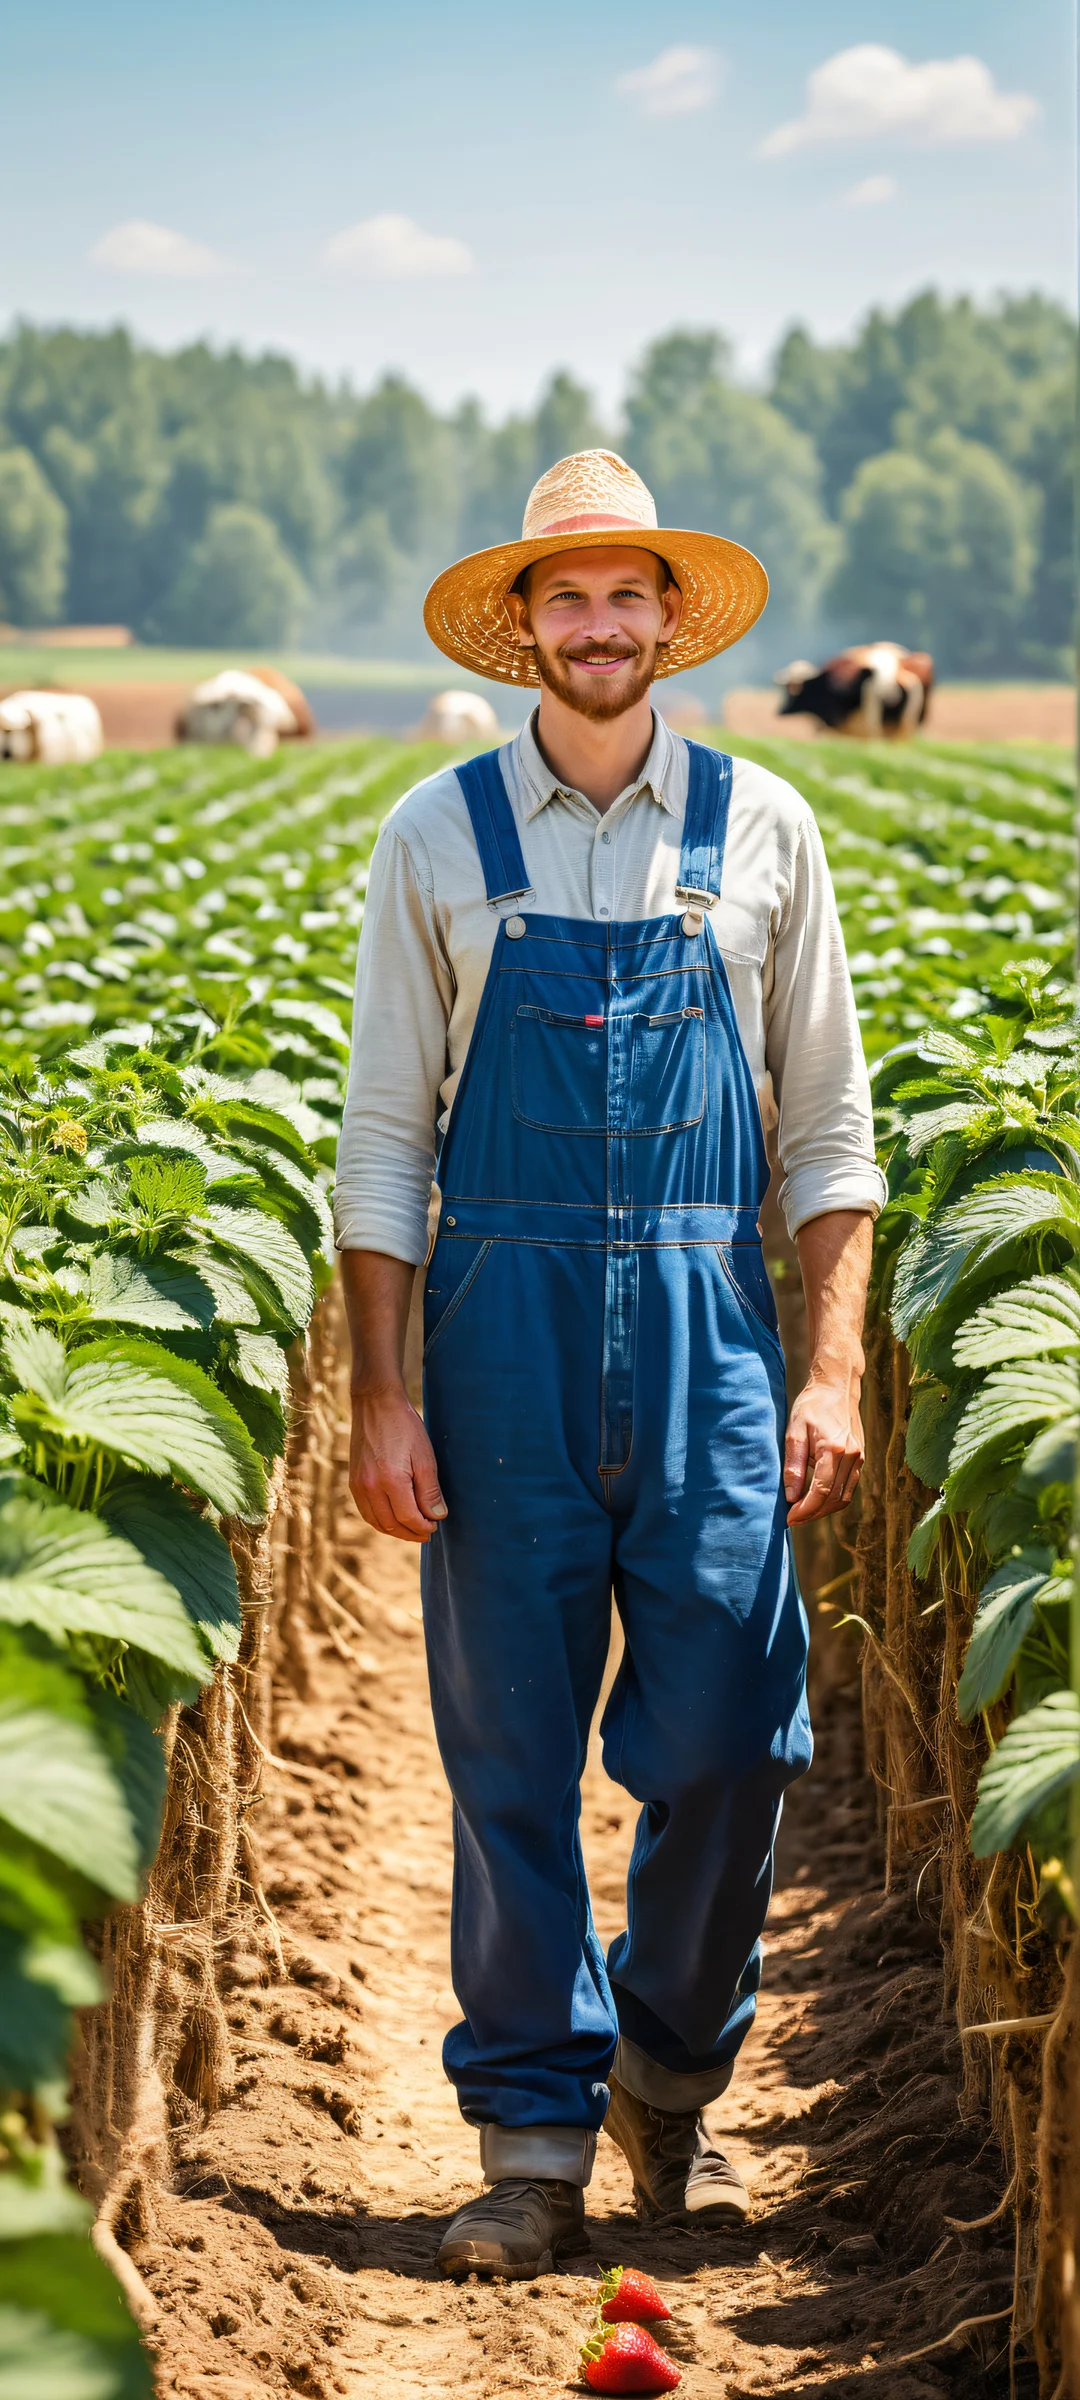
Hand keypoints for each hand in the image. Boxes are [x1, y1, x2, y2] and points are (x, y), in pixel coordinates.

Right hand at [349, 1382, 446, 1543]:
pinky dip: (380, 1520)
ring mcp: (357, 1484)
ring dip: (395, 1531)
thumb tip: (437, 1516)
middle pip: (391, 1524)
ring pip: (376, 1521)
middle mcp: (369, 1486)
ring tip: (412, 1530)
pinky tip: (393, 1519)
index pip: (408, 1517)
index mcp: (390, 1480)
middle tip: (427, 1533)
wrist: (376, 1403)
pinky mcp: (353, 1480)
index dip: (423, 1527)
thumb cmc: (405, 1427)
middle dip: (410, 1533)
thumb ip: (430, 1491)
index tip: (435, 1526)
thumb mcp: (425, 1457)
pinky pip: (365, 1511)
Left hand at [784, 1366, 863, 1524]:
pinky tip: (817, 1499)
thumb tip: (790, 1495)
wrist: (837, 1386)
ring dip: (824, 1510)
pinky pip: (849, 1487)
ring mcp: (860, 1458)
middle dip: (813, 1513)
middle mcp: (852, 1456)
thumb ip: (794, 1464)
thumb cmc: (812, 1405)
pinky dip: (833, 1498)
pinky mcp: (861, 1458)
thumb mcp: (794, 1430)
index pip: (821, 1490)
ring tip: (803, 1512)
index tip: (789, 1518)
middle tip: (793, 1519)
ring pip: (844, 1497)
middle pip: (834, 1498)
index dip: (805, 1509)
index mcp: (834, 1448)